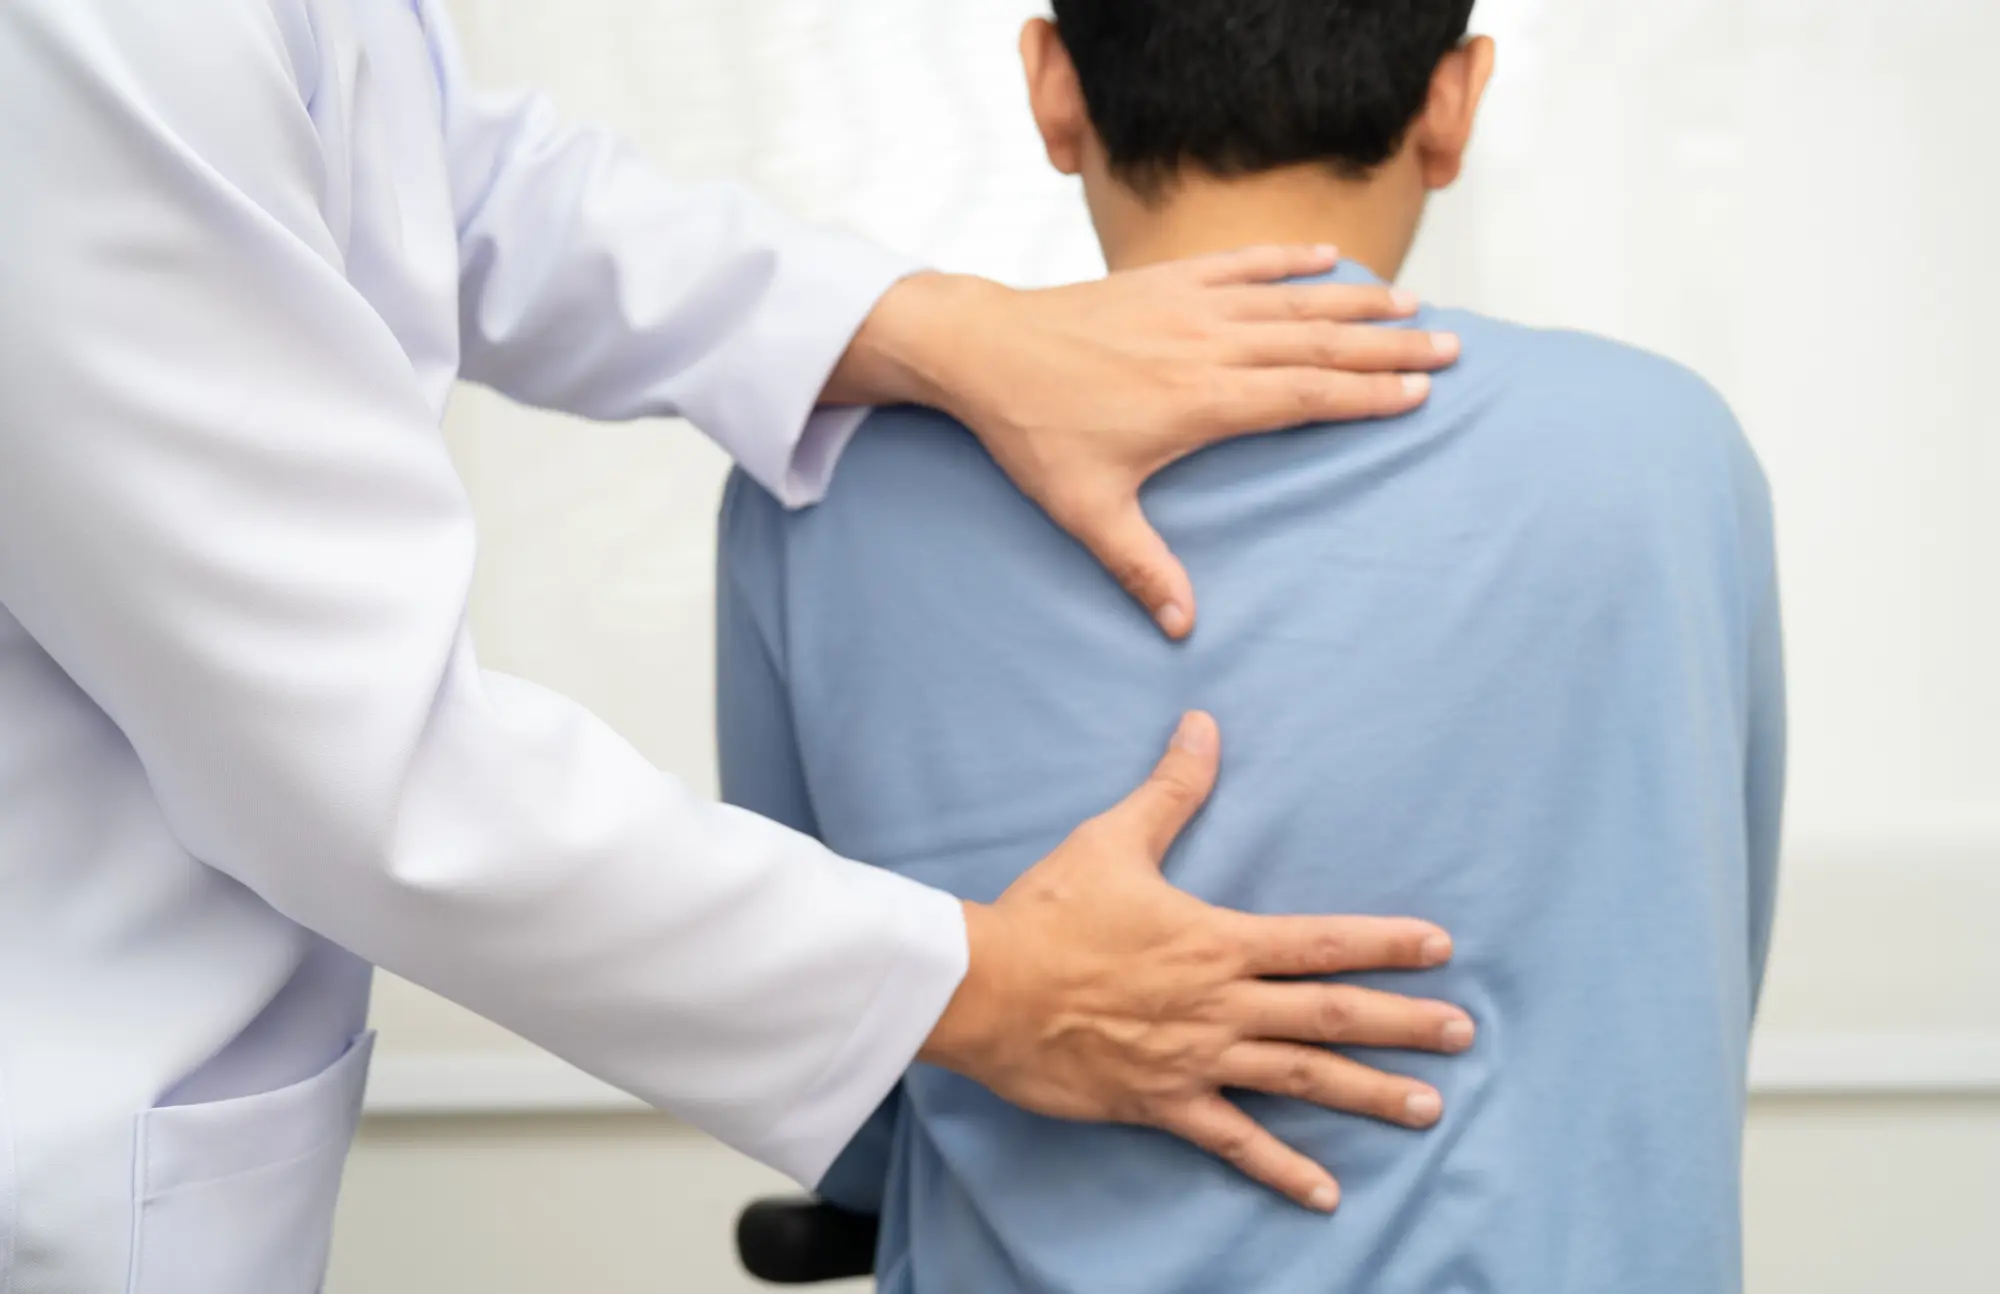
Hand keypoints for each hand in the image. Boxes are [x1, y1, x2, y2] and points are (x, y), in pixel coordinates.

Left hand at [825, 248, 1458, 637]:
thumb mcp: (1085, 511)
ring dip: (1355, 301)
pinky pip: (1240, 263)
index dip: (1366, 395)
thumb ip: (1141, 568)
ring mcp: (1189, 306)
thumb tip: (1183, 629)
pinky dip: (1288, 258)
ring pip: (1290, 300)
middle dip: (1387, 346)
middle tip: (1450, 345)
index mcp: (1201, 401)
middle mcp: (1208, 345)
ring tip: (1412, 302)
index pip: (1304, 396)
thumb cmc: (1033, 433)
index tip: (1420, 393)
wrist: (983, 351)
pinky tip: (1328, 256)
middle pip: (1316, 344)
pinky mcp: (1166, 281)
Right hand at [917, 712, 1474, 1211]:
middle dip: (1404, 1025)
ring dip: (1369, 1094)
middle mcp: (1221, 1004)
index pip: (1322, 942)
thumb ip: (1169, 791)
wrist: (985, 987)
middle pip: (1330, 1016)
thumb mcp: (1112, 841)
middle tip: (1464, 1034)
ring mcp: (1197, 1059)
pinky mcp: (1163, 1103)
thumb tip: (1203, 726)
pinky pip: (1234, 1142)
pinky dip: (1282, 1169)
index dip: (1387, 944)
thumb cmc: (1048, 912)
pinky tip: (1327, 1194)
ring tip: (1429, 1109)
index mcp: (1217, 941)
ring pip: (1301, 1080)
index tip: (1442, 948)